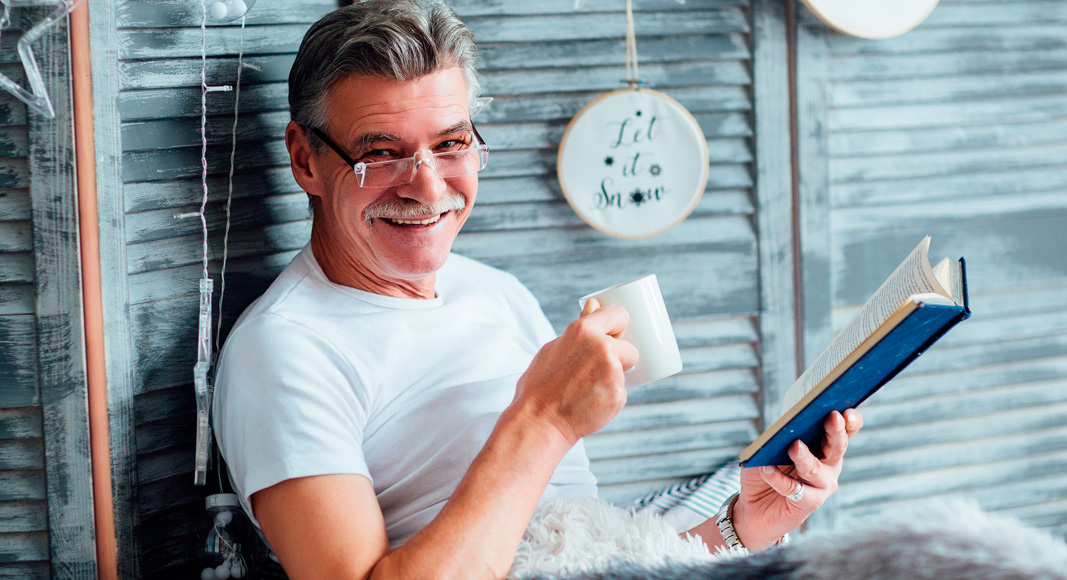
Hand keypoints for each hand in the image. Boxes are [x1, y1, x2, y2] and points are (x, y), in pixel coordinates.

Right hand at [511, 298, 639, 444]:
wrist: (539, 421)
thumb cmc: (541, 385)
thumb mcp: (554, 348)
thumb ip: (579, 327)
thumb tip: (593, 303)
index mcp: (584, 330)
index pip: (619, 315)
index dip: (619, 326)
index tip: (616, 334)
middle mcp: (602, 347)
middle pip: (629, 346)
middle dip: (620, 356)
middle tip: (598, 370)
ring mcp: (612, 372)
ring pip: (626, 371)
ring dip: (614, 378)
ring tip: (588, 389)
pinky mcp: (618, 394)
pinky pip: (621, 391)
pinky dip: (610, 397)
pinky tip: (590, 402)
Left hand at [733, 409, 863, 549]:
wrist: (754, 508)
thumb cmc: (765, 470)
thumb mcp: (771, 447)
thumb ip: (781, 436)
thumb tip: (785, 427)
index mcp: (825, 446)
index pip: (845, 431)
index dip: (850, 421)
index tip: (845, 410)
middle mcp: (829, 465)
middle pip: (837, 446)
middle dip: (835, 431)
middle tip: (832, 417)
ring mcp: (821, 486)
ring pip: (816, 469)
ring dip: (805, 457)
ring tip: (794, 446)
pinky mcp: (808, 504)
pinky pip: (793, 489)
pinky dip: (778, 478)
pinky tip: (766, 469)